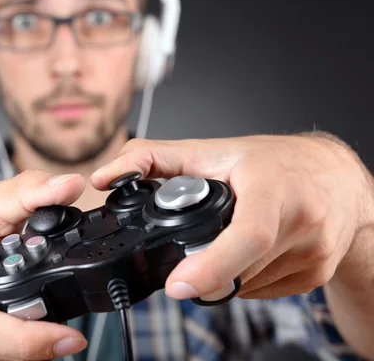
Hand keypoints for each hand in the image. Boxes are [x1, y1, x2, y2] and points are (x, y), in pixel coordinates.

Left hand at [90, 134, 373, 299]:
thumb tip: (104, 178)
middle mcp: (302, 223)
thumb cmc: (275, 162)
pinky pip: (263, 291)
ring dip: (224, 273)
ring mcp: (313, 254)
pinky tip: (245, 253)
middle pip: (239, 267)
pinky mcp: (316, 276)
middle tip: (189, 260)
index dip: (211, 264)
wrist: (334, 177)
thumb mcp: (212, 149)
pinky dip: (243, 278)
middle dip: (206, 267)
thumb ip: (152, 159)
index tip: (178, 285)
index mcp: (274, 187)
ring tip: (226, 242)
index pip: (248, 234)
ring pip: (248, 284)